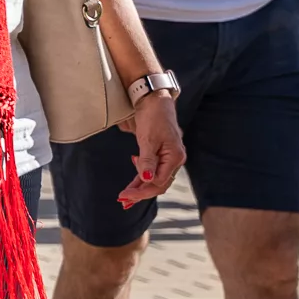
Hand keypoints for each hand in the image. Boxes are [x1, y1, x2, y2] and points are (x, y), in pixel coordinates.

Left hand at [113, 91, 186, 206]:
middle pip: (158, 183)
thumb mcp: (147, 139)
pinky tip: (135, 179)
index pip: (159, 182)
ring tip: (126, 195)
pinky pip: (154, 169)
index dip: (142, 191)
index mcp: (175, 157)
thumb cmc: (153, 116)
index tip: (125, 195)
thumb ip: (147, 161)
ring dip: (141, 186)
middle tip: (123, 200)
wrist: (154, 99)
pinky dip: (143, 176)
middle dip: (141, 192)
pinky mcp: (162, 152)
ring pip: (155, 177)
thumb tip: (146, 179)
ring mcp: (169, 156)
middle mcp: (175, 159)